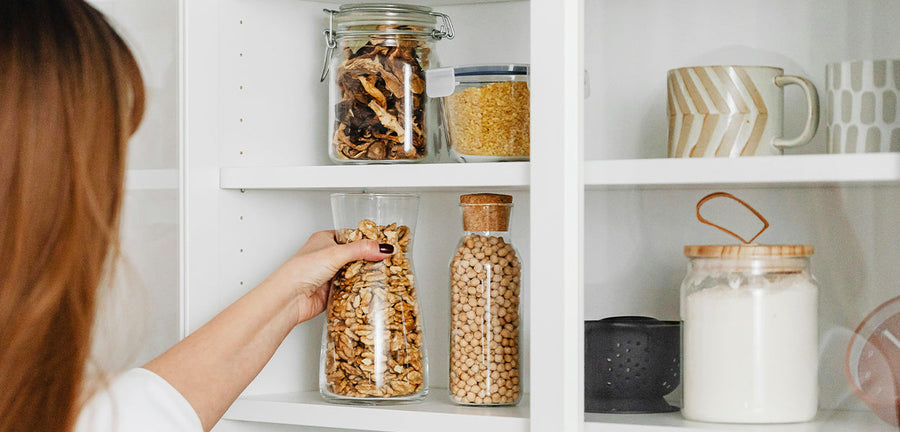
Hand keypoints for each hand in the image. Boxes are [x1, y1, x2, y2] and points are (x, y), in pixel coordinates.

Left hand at [264, 231, 392, 324]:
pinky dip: (361, 290)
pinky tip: (371, 290)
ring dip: (366, 276)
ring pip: (355, 273)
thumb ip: (362, 250)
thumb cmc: (300, 271)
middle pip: (356, 256)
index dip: (369, 240)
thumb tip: (383, 248)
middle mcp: (328, 256)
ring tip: (385, 275)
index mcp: (326, 239)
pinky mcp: (333, 291)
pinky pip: (352, 289)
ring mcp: (331, 274)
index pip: (353, 236)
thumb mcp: (335, 253)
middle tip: (389, 261)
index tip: (386, 244)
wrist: (289, 298)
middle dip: (370, 260)